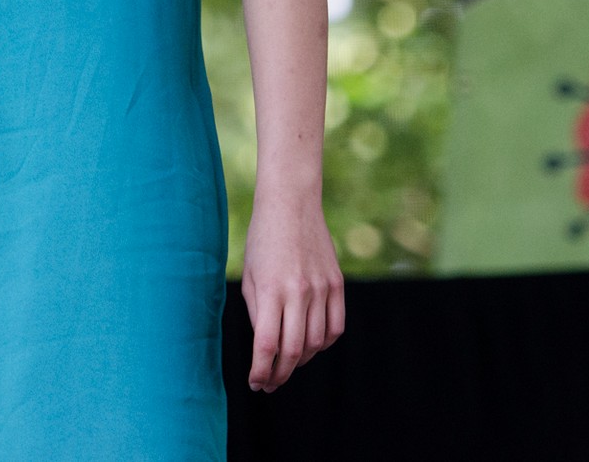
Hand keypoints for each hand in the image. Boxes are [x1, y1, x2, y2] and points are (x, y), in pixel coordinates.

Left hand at [239, 190, 344, 392]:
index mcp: (271, 290)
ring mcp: (322, 289)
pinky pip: (336, 327)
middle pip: (293, 350)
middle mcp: (299, 292)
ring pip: (316, 342)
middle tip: (270, 383)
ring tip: (287, 364)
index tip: (255, 383)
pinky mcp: (338, 284)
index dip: (261, 370)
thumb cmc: (262, 239)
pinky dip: (324, 343)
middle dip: (279, 373)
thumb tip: (266, 345)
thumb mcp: (250, 275)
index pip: (267, 344)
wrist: (291, 205)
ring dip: (300, 360)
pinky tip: (310, 345)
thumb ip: (257, 312)